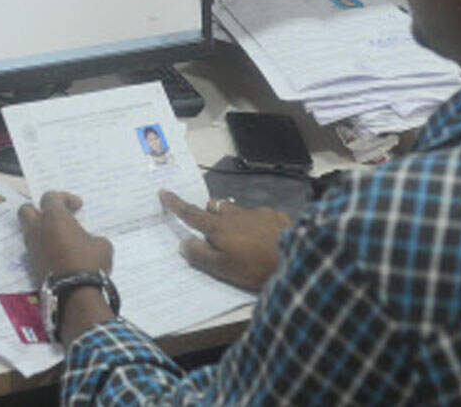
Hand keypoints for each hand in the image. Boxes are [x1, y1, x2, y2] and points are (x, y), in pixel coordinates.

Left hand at [18, 191, 112, 282]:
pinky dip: (43, 249)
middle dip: (39, 210)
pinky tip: (58, 255)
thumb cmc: (89, 262)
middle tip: (56, 218)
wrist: (74, 295)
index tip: (78, 207)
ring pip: (28, 232)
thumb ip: (92, 237)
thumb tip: (89, 243)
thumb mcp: (102, 245)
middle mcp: (38, 230)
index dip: (64, 198)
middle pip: (26, 210)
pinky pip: (34, 250)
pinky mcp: (31, 266)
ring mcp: (32, 249)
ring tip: (59, 239)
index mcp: (54, 218)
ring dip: (41, 231)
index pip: (50, 197)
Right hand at [159, 190, 291, 291]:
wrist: (296, 259)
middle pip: (215, 206)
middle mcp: (236, 214)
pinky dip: (256, 224)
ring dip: (234, 219)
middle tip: (214, 232)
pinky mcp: (276, 216)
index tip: (164, 192)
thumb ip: (200, 255)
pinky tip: (265, 239)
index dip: (176, 204)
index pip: (192, 213)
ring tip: (242, 238)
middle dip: (210, 213)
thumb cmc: (254, 267)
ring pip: (237, 210)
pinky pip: (260, 215)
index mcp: (219, 228)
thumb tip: (183, 242)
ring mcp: (257, 212)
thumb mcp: (223, 269)